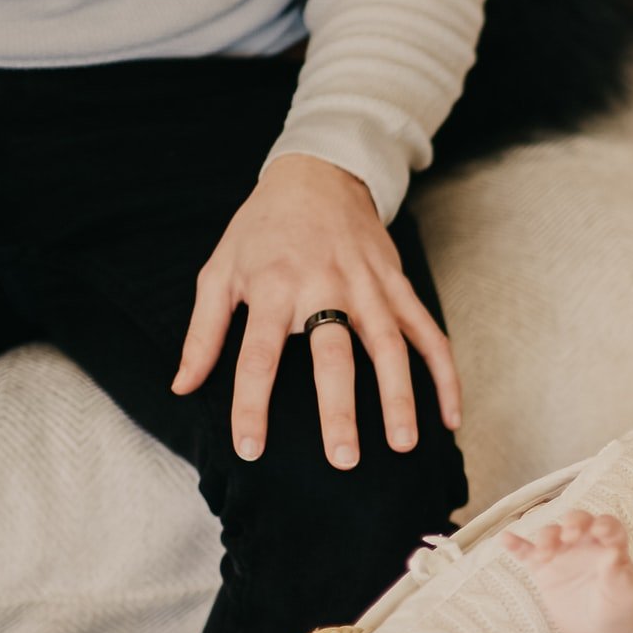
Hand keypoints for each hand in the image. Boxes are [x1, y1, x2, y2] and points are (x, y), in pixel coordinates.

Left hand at [172, 154, 460, 469]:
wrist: (318, 174)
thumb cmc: (262, 229)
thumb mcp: (220, 271)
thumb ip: (203, 333)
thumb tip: (183, 387)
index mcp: (272, 286)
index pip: (258, 356)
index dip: (252, 404)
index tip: (252, 448)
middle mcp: (324, 287)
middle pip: (334, 355)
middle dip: (340, 409)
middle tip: (344, 459)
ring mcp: (368, 287)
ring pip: (390, 347)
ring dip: (400, 397)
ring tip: (404, 444)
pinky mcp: (398, 287)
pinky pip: (427, 334)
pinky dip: (444, 374)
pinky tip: (450, 417)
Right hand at [502, 511, 632, 632]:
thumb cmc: (618, 609)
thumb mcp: (623, 593)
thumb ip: (617, 573)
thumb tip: (613, 552)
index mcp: (611, 544)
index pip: (608, 526)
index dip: (604, 525)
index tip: (599, 531)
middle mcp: (586, 543)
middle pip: (577, 521)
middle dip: (572, 522)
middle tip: (569, 535)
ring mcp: (562, 553)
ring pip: (551, 534)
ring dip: (546, 537)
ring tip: (544, 553)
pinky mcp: (543, 568)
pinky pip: (527, 553)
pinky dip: (515, 545)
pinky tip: (505, 538)